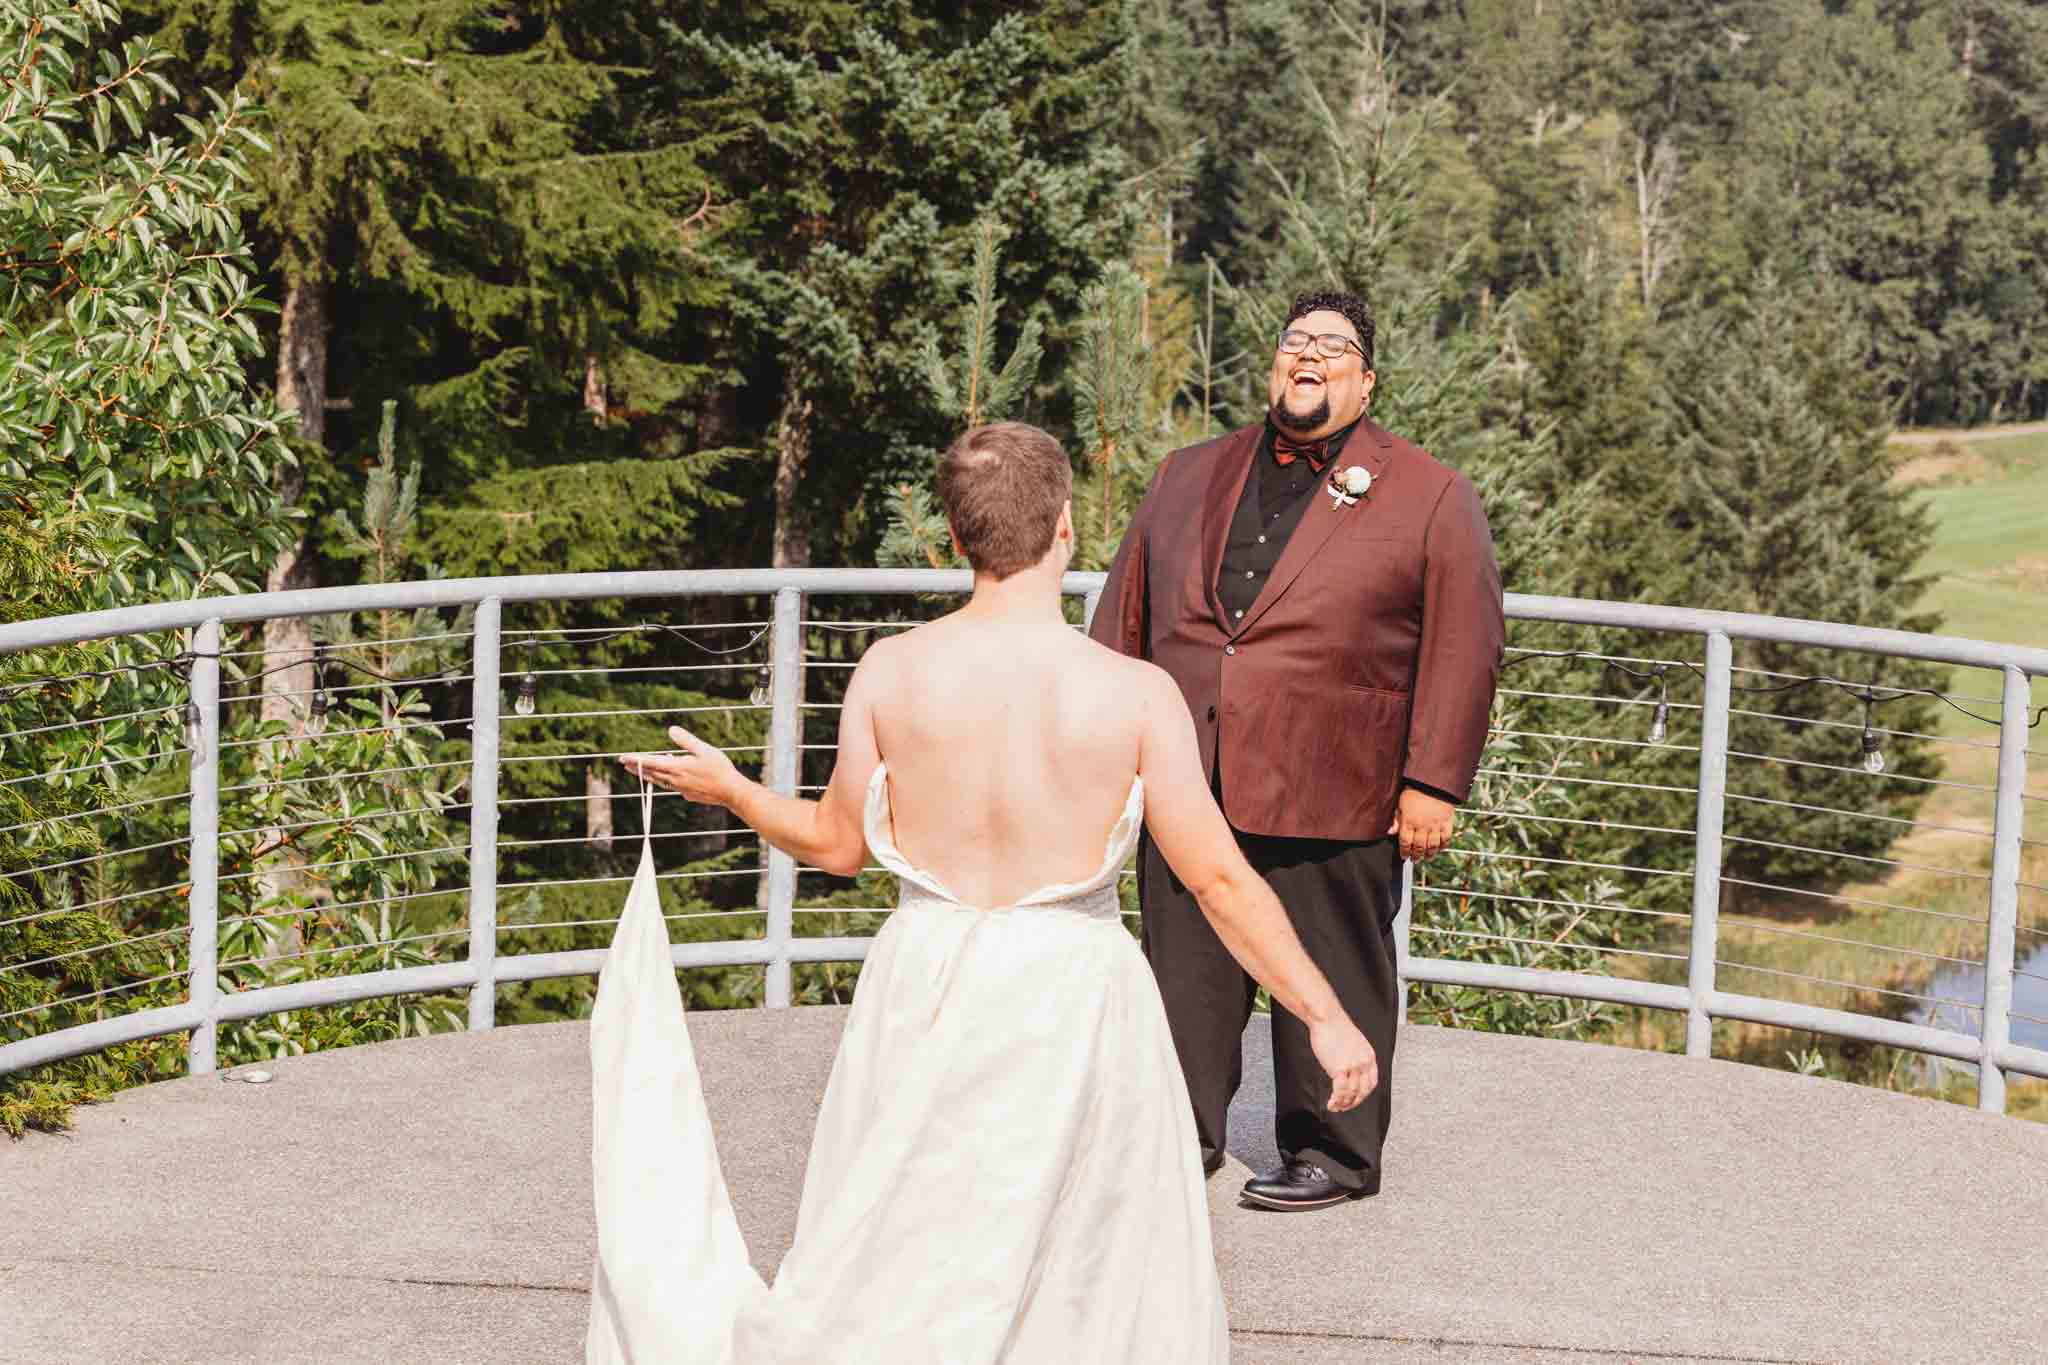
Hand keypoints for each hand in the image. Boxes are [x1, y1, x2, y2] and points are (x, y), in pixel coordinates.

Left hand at [619, 725, 745, 809]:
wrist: (731, 792)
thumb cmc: (719, 769)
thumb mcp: (704, 749)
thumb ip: (686, 740)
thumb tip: (671, 730)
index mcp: (677, 768)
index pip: (650, 762)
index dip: (635, 759)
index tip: (622, 757)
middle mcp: (675, 780)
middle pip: (651, 773)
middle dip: (636, 767)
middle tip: (624, 762)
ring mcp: (680, 789)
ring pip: (658, 781)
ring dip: (647, 774)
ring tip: (638, 770)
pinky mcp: (687, 794)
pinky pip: (670, 786)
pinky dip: (662, 780)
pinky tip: (665, 777)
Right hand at [1308, 1014, 1378, 1112]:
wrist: (1327, 1018)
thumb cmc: (1335, 1027)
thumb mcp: (1354, 1043)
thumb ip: (1355, 1057)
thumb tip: (1349, 1071)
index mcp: (1369, 1056)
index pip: (1372, 1082)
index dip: (1364, 1094)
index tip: (1356, 1099)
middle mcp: (1364, 1062)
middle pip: (1363, 1091)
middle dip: (1354, 1103)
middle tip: (1345, 1107)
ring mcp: (1353, 1066)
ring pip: (1352, 1094)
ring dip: (1343, 1104)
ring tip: (1335, 1107)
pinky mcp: (1340, 1068)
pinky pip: (1341, 1091)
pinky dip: (1336, 1100)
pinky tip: (1331, 1103)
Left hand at [1388, 786, 1454, 861]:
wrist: (1433, 782)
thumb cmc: (1414, 790)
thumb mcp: (1400, 803)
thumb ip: (1395, 819)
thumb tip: (1389, 832)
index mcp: (1408, 821)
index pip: (1405, 842)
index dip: (1404, 852)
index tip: (1404, 857)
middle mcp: (1422, 825)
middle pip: (1419, 846)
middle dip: (1416, 855)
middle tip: (1415, 860)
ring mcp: (1435, 825)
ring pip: (1432, 845)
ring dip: (1429, 854)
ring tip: (1426, 858)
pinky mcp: (1447, 822)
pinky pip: (1446, 838)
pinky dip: (1444, 846)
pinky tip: (1440, 849)